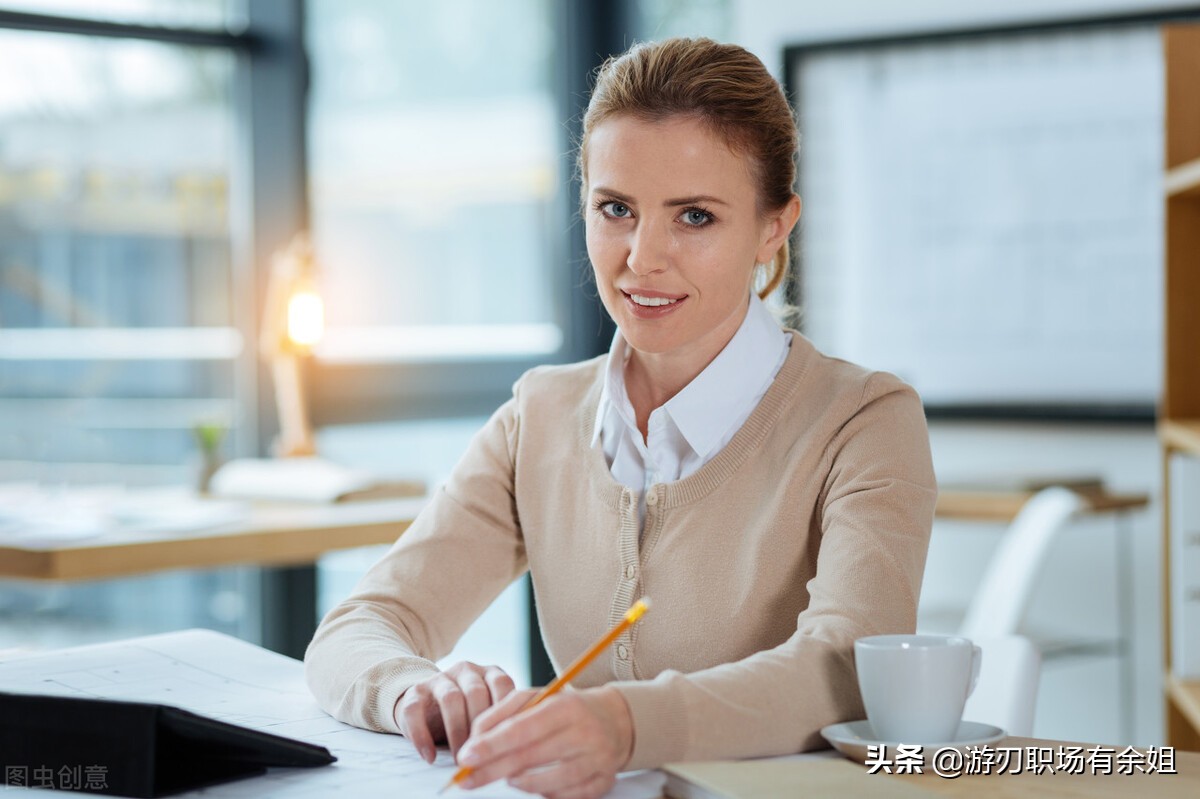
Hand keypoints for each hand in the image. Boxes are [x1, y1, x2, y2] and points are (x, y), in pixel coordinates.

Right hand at [393, 662, 514, 763]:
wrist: (428, 708)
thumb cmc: (469, 717)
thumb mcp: (489, 713)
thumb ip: (504, 720)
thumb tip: (520, 748)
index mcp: (489, 673)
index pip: (502, 685)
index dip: (505, 712)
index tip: (507, 741)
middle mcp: (466, 671)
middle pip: (476, 692)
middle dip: (480, 727)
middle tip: (484, 756)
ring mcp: (440, 678)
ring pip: (450, 699)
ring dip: (456, 732)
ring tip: (460, 759)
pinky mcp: (415, 691)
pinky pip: (416, 710)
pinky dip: (422, 736)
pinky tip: (430, 757)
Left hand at [455, 685, 633, 798]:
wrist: (614, 720)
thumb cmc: (565, 709)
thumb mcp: (535, 698)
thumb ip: (502, 713)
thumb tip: (474, 739)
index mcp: (566, 707)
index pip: (522, 729)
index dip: (491, 745)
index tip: (465, 757)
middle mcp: (585, 733)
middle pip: (530, 757)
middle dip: (492, 770)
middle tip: (466, 779)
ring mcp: (597, 760)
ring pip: (549, 782)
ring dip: (519, 783)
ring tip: (505, 777)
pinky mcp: (604, 781)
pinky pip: (567, 797)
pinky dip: (545, 793)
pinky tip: (534, 784)